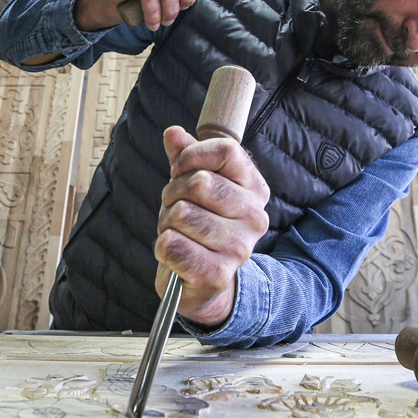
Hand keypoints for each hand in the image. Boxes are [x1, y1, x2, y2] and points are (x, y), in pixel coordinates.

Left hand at [155, 125, 270, 325]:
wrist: (204, 284)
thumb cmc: (199, 227)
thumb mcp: (193, 187)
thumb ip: (186, 158)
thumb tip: (173, 133)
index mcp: (255, 188)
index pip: (225, 150)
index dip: (192, 156)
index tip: (182, 171)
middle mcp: (255, 217)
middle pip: (199, 182)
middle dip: (173, 193)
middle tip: (176, 209)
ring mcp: (239, 248)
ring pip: (181, 214)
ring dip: (167, 222)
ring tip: (178, 233)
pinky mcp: (217, 274)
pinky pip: (171, 245)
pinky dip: (162, 247)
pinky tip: (175, 254)